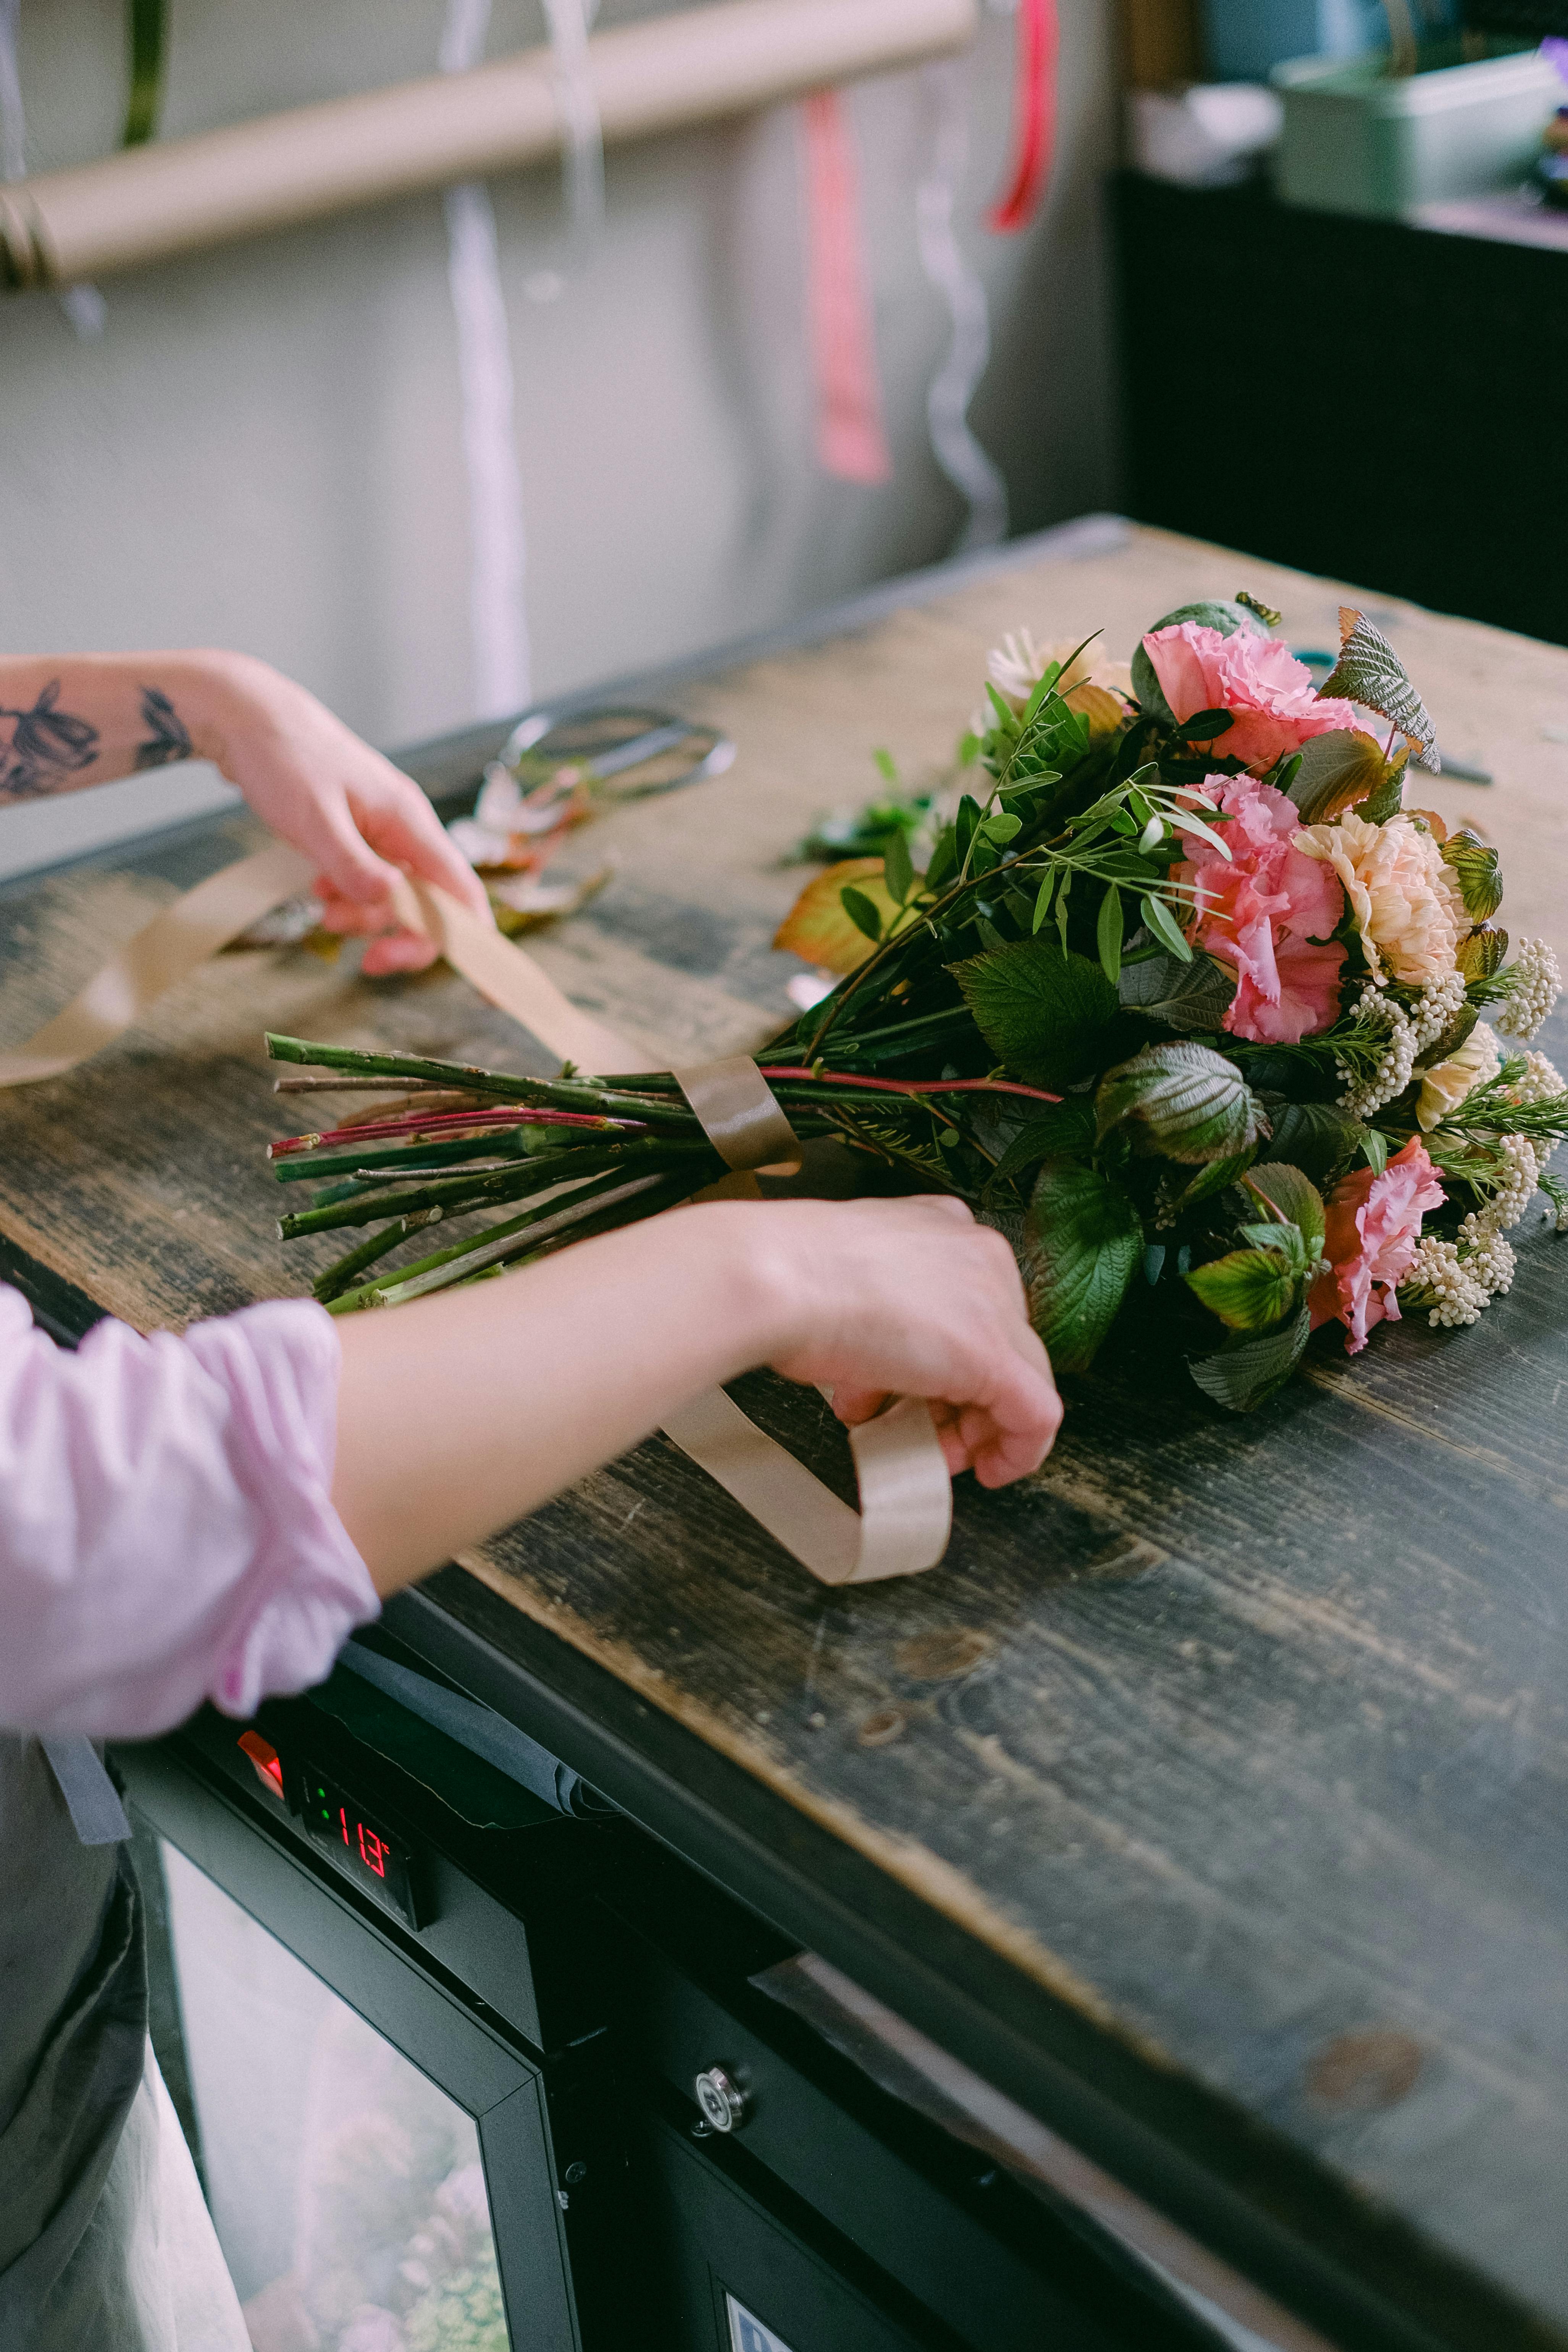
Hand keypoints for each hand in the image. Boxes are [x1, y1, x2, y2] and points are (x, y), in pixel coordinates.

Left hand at [198, 654, 492, 974]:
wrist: (250, 719)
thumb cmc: (284, 758)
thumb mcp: (313, 817)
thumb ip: (351, 863)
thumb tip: (388, 903)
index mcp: (409, 820)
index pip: (460, 890)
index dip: (474, 940)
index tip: (480, 988)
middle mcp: (405, 829)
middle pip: (430, 904)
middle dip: (399, 935)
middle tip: (364, 960)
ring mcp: (383, 833)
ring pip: (394, 898)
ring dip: (363, 917)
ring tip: (322, 907)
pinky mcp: (359, 836)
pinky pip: (368, 882)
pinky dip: (347, 896)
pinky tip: (319, 886)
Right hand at [756, 1196, 1060, 1488]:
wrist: (778, 1279)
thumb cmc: (792, 1276)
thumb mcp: (847, 1281)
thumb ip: (881, 1310)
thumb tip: (879, 1360)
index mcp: (944, 1228)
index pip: (974, 1305)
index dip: (948, 1360)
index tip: (919, 1391)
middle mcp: (980, 1257)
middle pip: (999, 1343)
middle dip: (960, 1397)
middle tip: (923, 1427)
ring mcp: (992, 1306)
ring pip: (1019, 1378)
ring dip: (972, 1425)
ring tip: (921, 1445)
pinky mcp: (994, 1356)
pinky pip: (1036, 1414)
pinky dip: (1019, 1450)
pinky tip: (990, 1469)